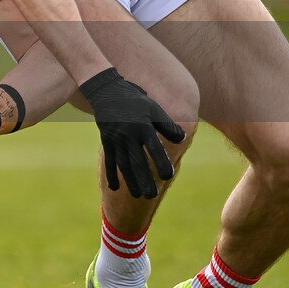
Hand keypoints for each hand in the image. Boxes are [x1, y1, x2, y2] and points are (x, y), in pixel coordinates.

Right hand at [79, 67, 185, 198]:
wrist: (106, 91)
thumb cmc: (134, 100)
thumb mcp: (153, 108)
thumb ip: (167, 125)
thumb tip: (182, 139)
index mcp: (142, 125)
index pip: (154, 148)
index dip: (161, 162)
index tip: (168, 175)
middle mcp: (128, 134)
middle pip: (137, 161)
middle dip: (145, 180)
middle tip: (152, 195)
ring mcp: (115, 139)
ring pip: (123, 164)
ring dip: (130, 181)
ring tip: (139, 196)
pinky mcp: (106, 141)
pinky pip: (109, 161)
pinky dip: (111, 175)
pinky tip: (116, 188)